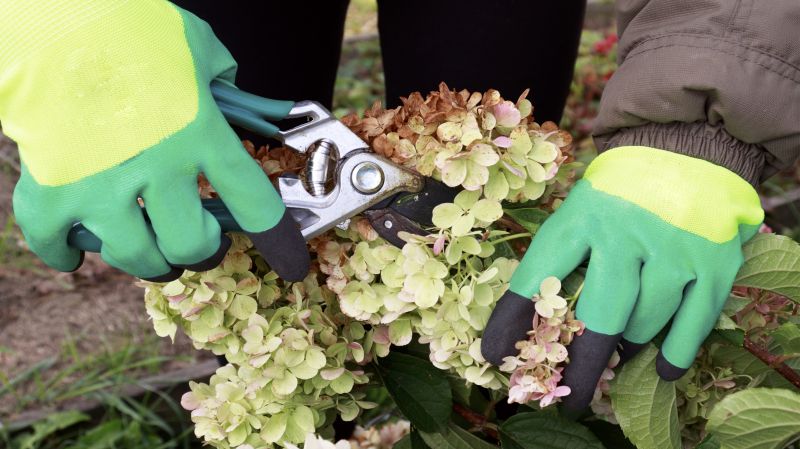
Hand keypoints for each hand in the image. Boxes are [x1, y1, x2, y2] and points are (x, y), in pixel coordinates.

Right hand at [1, 0, 308, 280]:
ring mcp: (103, 184)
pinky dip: (64, 253)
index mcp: (202, 133)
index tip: (288, 260)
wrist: (50, 17)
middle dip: (201, 250)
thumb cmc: (126, 24)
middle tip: (199, 242)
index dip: (277, 239)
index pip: (254, 203)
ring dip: (148, 260)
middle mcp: (159, 167)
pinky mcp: (52, 189)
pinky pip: (57, 243)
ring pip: (136, 256)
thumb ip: (220, 79)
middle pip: (192, 244)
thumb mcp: (196, 45)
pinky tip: (72, 252)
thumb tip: (230, 91)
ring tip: (150, 252)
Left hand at [482, 146, 762, 410]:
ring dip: (627, 346)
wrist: (690, 144)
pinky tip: (660, 369)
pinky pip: (692, 325)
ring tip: (618, 356)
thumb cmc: (622, 183)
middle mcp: (624, 234)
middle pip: (597, 318)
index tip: (497, 355)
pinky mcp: (713, 263)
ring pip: (643, 324)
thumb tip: (535, 315)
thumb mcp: (581, 202)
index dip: (512, 322)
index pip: (536, 279)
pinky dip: (675, 353)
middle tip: (567, 394)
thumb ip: (564, 251)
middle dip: (579, 365)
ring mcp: (672, 250)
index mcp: (580, 216)